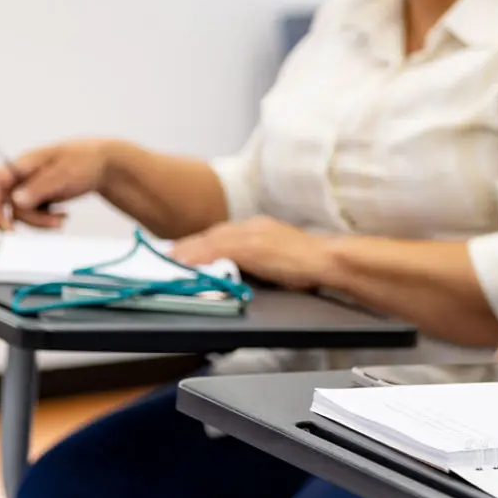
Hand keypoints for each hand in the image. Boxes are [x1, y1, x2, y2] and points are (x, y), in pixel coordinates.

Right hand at [0, 140, 112, 229]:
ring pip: (21, 212)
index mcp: (25, 163)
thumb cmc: (85, 161)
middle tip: (15, 234)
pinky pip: (34, 215)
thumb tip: (16, 201)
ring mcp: (32, 188)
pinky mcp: (41, 198)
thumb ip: (39, 188)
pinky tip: (63, 216)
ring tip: (61, 220)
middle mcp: (24, 176)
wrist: (105, 165)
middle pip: (6, 201)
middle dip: (15, 219)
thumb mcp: (64, 173)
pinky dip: (46, 221)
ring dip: (38, 221)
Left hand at [170, 218, 333, 290]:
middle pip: (213, 234)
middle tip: (169, 256)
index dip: (201, 243)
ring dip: (190, 251)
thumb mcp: (279, 258)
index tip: (183, 252)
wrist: (328, 259)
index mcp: (259, 227)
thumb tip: (241, 270)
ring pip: (213, 240)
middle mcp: (252, 226)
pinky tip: (188, 264)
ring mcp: (252, 235)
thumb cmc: (309, 263)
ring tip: (171, 261)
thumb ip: (260, 260)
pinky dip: (201, 256)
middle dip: (190, 245)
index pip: (223, 234)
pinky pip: (219, 250)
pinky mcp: (252, 247)